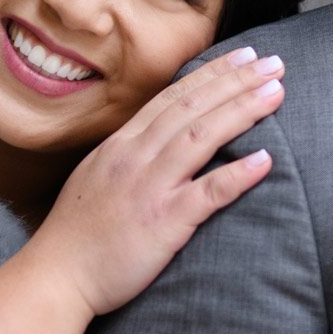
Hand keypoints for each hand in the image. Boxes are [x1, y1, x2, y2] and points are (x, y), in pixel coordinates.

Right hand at [32, 47, 284, 316]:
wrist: (56, 276)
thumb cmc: (78, 235)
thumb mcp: (98, 178)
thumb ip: (129, 155)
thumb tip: (160, 140)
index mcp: (121, 145)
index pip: (173, 97)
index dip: (212, 74)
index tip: (244, 56)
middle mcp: (134, 157)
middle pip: (192, 107)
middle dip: (236, 81)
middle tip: (275, 63)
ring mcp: (148, 187)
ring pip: (201, 136)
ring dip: (242, 111)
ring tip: (276, 92)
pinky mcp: (162, 222)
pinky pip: (206, 193)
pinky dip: (236, 174)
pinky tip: (265, 159)